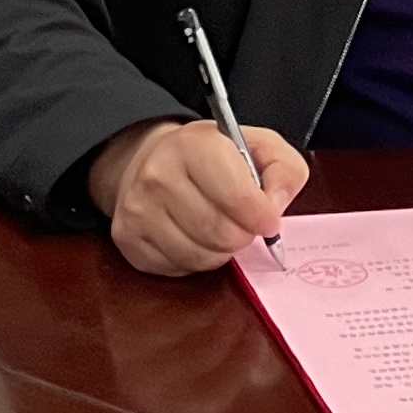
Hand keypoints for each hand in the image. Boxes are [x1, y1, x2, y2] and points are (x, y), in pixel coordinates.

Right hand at [88, 115, 308, 276]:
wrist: (152, 160)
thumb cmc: (212, 156)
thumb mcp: (259, 145)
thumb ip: (284, 169)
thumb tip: (275, 207)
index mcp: (194, 145)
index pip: (237, 197)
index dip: (263, 216)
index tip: (269, 219)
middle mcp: (158, 175)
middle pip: (220, 233)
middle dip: (243, 236)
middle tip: (245, 225)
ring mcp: (138, 210)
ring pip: (200, 256)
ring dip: (221, 251)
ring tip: (220, 228)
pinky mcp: (128, 239)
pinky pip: (178, 268)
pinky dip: (196, 260)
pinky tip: (195, 237)